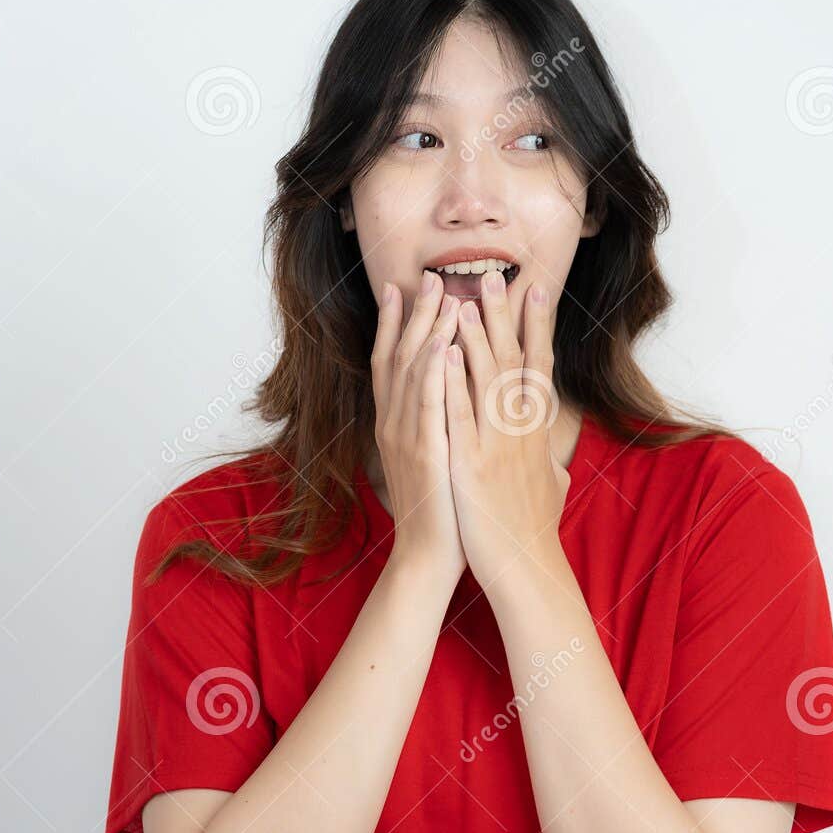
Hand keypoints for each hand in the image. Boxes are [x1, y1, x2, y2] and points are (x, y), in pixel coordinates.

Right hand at [370, 269, 467, 587]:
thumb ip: (432, 427)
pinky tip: (443, 342)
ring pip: (413, 371)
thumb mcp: (434, 460)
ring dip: (425, 329)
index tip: (398, 287)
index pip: (389, 362)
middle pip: (399, 356)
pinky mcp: (426, 452)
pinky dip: (434, 370)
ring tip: (439, 293)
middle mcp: (394, 424)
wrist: (431, 556)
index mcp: (396, 424)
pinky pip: (429, 403)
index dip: (391, 323)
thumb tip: (441, 404)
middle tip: (426, 276)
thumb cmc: (441, 511)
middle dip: (413, 314)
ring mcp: (407, 436)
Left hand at [444, 268, 570, 590]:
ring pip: (486, 378)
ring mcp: (497, 444)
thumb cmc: (532, 532)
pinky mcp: (472, 463)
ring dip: (475, 334)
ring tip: (465, 297)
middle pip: (514, 360)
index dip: (538, 328)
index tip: (536, 290)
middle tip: (495, 275)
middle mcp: (521, 430)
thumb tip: (558, 463)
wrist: (523, 568)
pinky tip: (445, 351)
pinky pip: (460, 413)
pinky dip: (453, 379)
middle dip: (504, 316)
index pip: (539, 367)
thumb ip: (550, 469)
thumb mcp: (550, 491)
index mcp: (536, 432)